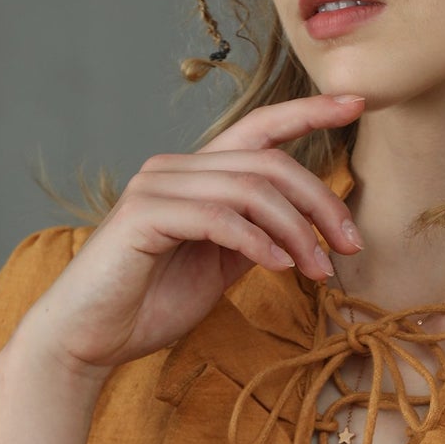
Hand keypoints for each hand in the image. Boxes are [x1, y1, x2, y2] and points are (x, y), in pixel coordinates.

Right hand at [4, 91, 366, 383]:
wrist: (87, 339)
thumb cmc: (147, 304)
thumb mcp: (217, 267)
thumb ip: (253, 238)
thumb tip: (304, 231)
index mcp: (194, 174)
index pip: (259, 128)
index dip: (309, 111)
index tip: (357, 103)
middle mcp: (174, 169)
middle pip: (268, 162)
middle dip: (321, 202)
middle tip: (350, 247)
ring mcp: (156, 188)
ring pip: (250, 189)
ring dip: (297, 232)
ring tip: (318, 271)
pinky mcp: (144, 216)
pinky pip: (219, 218)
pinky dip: (258, 243)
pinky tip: (280, 268)